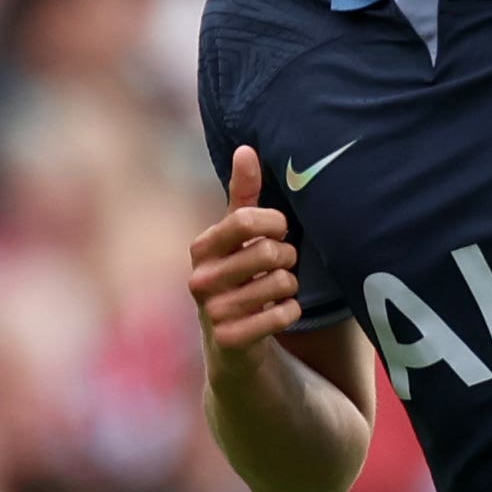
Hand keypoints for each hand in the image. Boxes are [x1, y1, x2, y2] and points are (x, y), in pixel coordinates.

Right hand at [187, 146, 301, 356]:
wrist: (230, 342)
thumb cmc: (238, 276)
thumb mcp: (237, 236)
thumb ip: (244, 194)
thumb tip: (246, 149)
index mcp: (201, 247)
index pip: (245, 220)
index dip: (275, 222)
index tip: (279, 230)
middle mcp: (200, 279)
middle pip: (268, 252)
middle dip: (288, 256)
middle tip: (283, 263)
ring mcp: (212, 312)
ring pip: (280, 283)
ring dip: (290, 285)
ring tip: (279, 288)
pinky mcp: (230, 340)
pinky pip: (281, 316)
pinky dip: (290, 311)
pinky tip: (280, 312)